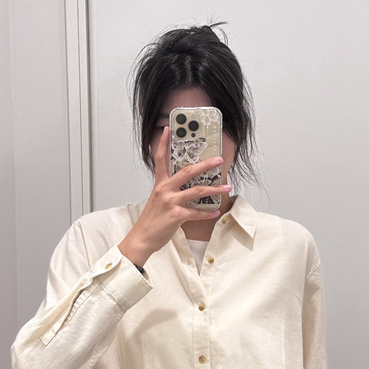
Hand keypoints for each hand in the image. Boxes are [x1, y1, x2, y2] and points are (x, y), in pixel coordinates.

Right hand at [118, 126, 231, 266]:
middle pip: (187, 171)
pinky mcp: (176, 216)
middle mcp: (165, 190)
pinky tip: (216, 212)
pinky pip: (196, 212)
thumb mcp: (157, 201)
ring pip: (197, 191)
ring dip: (214, 189)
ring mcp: (171, 202)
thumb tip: (185, 187)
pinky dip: (208, 213)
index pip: (160, 159)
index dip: (164, 143)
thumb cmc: (151, 221)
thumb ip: (169, 191)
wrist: (142, 238)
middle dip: (205, 164)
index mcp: (160, 184)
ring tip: (226, 187)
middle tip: (218, 159)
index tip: (169, 130)